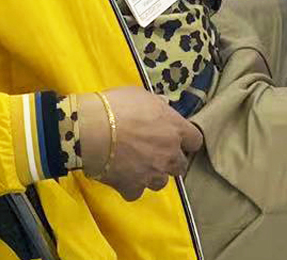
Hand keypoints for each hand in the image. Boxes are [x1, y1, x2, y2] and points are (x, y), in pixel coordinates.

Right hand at [77, 86, 203, 201]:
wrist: (91, 129)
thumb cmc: (117, 107)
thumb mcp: (141, 95)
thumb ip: (157, 105)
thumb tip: (163, 106)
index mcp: (175, 129)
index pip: (195, 140)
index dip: (186, 140)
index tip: (177, 139)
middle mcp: (169, 154)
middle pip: (180, 165)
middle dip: (170, 161)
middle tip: (154, 153)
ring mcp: (152, 173)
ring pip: (161, 182)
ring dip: (152, 175)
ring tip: (137, 166)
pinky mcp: (133, 187)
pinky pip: (137, 192)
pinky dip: (130, 186)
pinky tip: (121, 177)